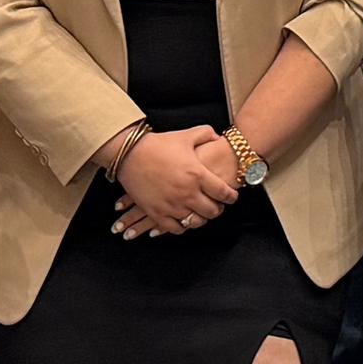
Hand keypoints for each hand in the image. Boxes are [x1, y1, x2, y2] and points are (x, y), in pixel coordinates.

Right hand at [114, 126, 243, 236]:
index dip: (231, 197)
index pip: (223, 193)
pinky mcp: (157, 213)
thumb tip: (218, 138)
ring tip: (201, 214)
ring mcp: (172, 205)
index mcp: (197, 174)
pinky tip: (183, 220)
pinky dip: (182, 227)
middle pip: (212, 211)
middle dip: (218, 209)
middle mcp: (187, 193)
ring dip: (201, 219)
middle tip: (218, 206)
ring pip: (195, 222)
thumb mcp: (186, 136)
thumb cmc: (158, 144)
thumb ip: (206, 134)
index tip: (232, 197)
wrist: (130, 154)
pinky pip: (175, 229)